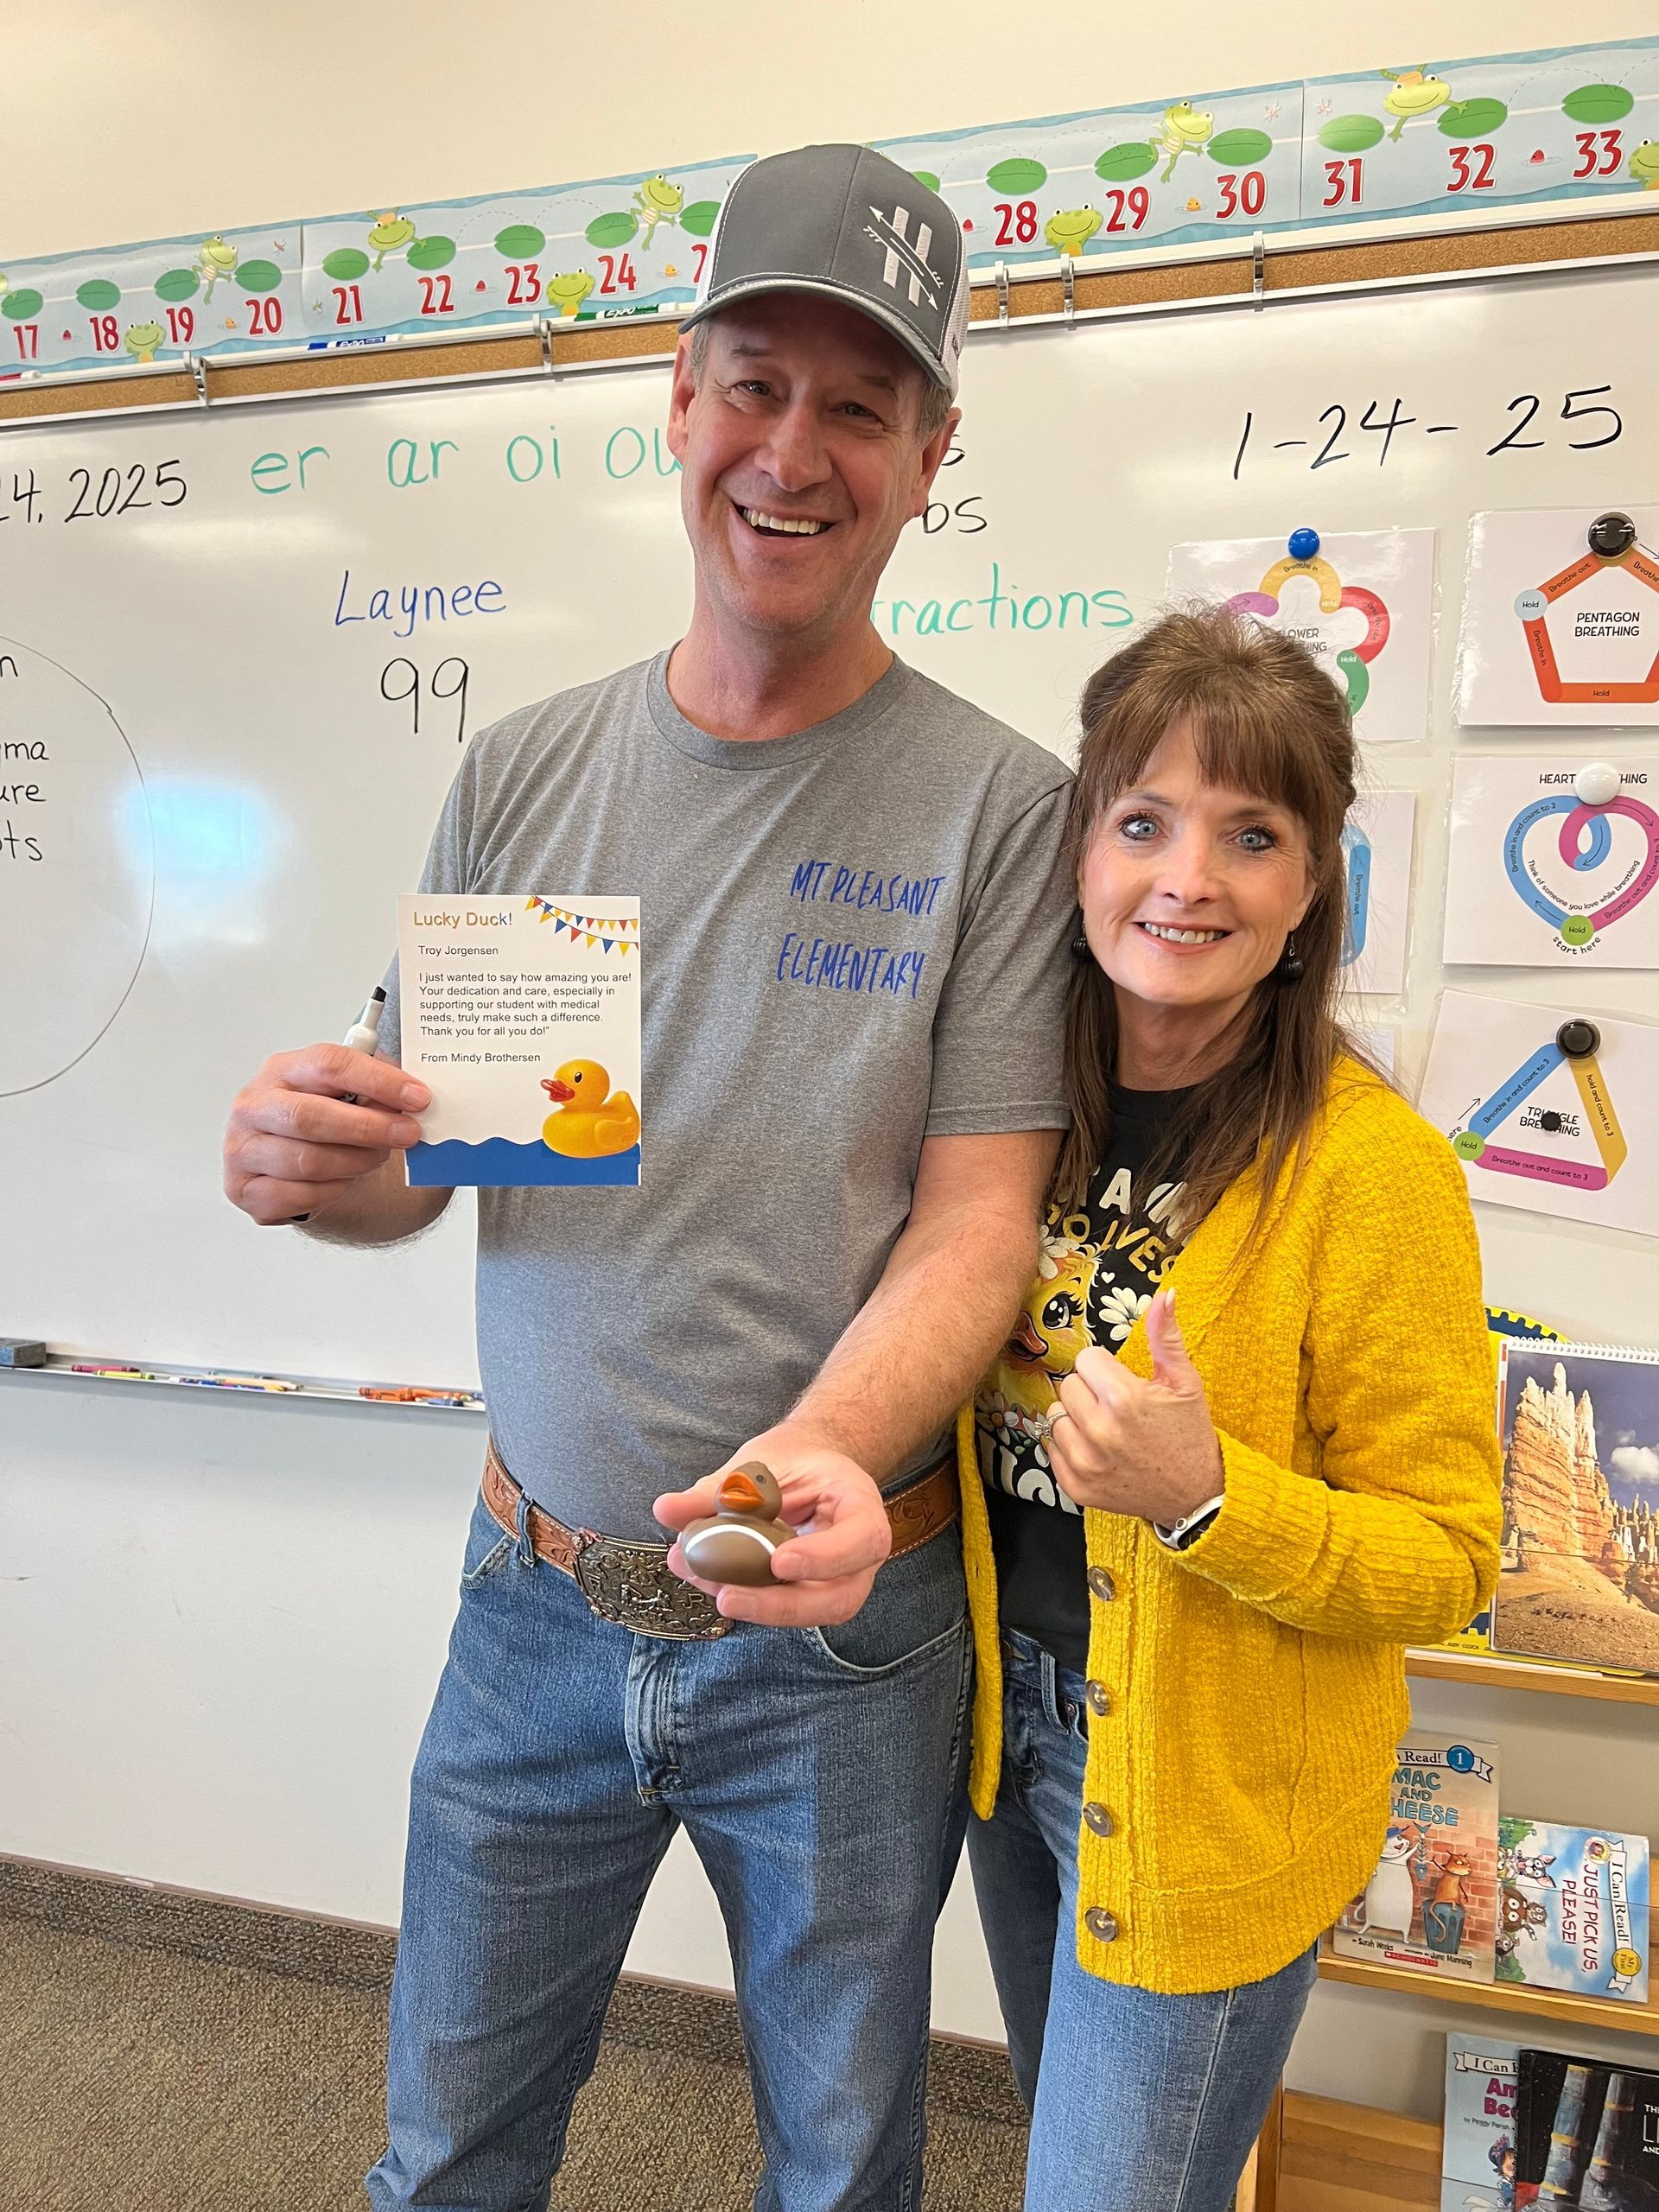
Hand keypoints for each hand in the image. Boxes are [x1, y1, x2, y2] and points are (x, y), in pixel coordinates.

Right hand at [224, 1045, 429, 1225]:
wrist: (297, 1162)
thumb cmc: (326, 1119)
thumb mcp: (351, 1094)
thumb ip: (377, 1091)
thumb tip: (413, 1101)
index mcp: (283, 1070)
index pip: (328, 1064)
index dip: (377, 1081)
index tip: (417, 1097)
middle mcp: (254, 1106)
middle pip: (310, 1117)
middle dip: (368, 1128)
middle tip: (408, 1134)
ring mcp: (243, 1149)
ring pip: (307, 1162)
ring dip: (355, 1163)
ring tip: (376, 1158)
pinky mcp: (245, 1189)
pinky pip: (298, 1195)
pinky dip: (333, 1191)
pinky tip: (345, 1181)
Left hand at [654, 1425, 892, 1626]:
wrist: (809, 1467)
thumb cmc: (794, 1459)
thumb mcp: (763, 1462)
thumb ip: (720, 1489)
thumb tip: (666, 1509)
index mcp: (861, 1508)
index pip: (863, 1541)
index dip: (824, 1558)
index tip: (778, 1562)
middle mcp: (858, 1555)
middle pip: (836, 1599)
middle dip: (779, 1605)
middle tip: (727, 1597)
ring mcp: (836, 1581)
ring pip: (807, 1613)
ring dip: (754, 1606)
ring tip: (704, 1584)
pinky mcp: (807, 1595)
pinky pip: (781, 1605)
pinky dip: (742, 1595)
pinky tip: (703, 1578)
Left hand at [1047, 1289, 1223, 1524]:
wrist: (1194, 1496)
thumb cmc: (1189, 1434)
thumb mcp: (1185, 1382)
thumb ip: (1166, 1336)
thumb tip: (1164, 1294)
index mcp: (1123, 1399)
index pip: (1086, 1360)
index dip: (1106, 1369)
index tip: (1124, 1384)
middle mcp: (1098, 1431)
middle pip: (1068, 1385)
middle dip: (1090, 1391)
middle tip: (1117, 1407)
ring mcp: (1084, 1462)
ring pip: (1056, 1415)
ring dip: (1077, 1418)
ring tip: (1107, 1429)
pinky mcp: (1075, 1486)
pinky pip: (1051, 1447)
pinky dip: (1070, 1446)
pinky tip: (1098, 1450)